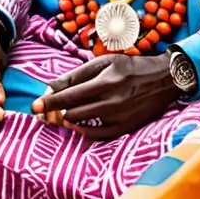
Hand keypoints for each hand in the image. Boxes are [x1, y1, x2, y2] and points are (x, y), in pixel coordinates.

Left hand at [31, 54, 179, 138]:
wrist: (164, 79)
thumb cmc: (129, 67)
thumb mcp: (103, 63)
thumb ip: (76, 75)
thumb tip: (52, 87)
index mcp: (106, 80)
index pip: (70, 94)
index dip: (50, 101)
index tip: (35, 106)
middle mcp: (113, 100)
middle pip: (73, 111)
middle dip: (57, 111)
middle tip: (47, 110)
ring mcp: (121, 116)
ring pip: (83, 123)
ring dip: (69, 118)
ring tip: (64, 112)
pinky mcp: (127, 127)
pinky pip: (99, 135)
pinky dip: (85, 130)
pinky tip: (78, 124)